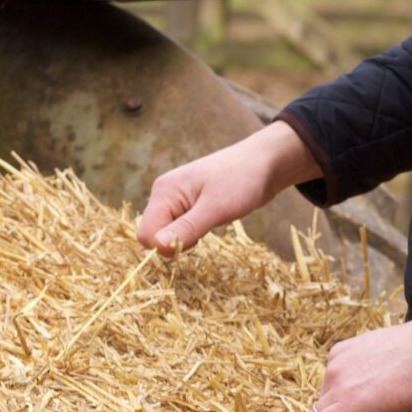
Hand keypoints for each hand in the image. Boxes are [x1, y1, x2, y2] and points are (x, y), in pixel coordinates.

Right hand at [137, 122, 319, 254]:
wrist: (265, 163)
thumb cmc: (242, 181)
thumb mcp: (215, 208)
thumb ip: (186, 229)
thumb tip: (157, 247)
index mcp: (164, 192)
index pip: (146, 235)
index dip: (166, 246)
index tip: (195, 238)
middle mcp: (164, 195)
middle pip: (154, 236)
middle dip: (176, 242)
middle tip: (206, 227)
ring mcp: (175, 200)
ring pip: (167, 235)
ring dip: (186, 239)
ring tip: (211, 221)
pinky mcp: (188, 206)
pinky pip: (179, 229)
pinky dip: (193, 233)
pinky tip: (211, 221)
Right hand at [309, 322, 411, 411]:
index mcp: (348, 405)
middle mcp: (336, 383)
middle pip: (316, 410)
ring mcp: (337, 363)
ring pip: (323, 388)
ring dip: (333, 396)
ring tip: (358, 394)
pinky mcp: (342, 347)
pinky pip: (331, 367)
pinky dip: (339, 375)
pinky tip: (360, 373)